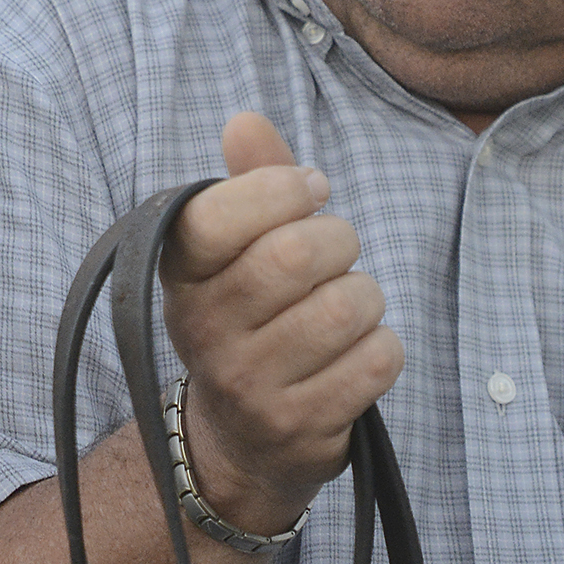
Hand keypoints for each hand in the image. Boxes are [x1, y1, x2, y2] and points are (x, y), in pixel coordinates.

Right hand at [159, 112, 401, 536]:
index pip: (223, 212)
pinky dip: (382, 350)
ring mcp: (247, 385)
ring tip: (344, 311)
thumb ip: (250, 181)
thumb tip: (245, 120)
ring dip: (365, 299)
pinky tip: (353, 358)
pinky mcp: (298, 426)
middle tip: (334, 258)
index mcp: (181, 274)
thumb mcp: (237, 251)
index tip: (308, 193)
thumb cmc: (252, 319)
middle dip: (340, 242)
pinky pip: (377, 361)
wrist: (239, 442)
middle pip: (299, 253)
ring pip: (347, 308)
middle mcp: (202, 330)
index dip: (283, 189)